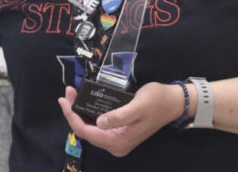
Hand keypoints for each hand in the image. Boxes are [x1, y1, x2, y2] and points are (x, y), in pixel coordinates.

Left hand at [57, 82, 182, 156]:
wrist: (173, 103)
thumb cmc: (157, 101)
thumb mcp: (138, 105)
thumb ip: (119, 116)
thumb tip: (99, 122)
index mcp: (119, 141)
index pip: (87, 132)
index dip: (72, 116)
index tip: (64, 99)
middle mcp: (116, 145)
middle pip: (86, 132)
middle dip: (73, 113)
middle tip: (68, 92)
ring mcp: (118, 141)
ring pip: (91, 129)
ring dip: (80, 113)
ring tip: (72, 95)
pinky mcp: (119, 133)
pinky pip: (98, 127)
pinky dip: (89, 114)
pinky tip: (84, 102)